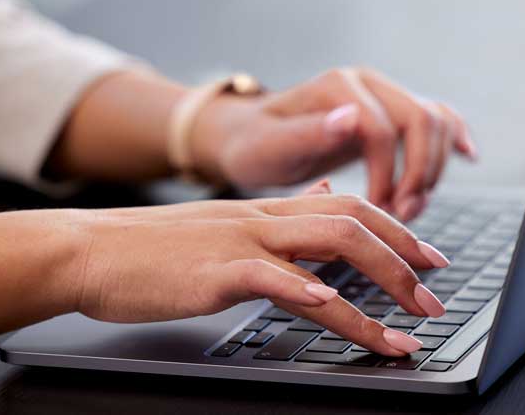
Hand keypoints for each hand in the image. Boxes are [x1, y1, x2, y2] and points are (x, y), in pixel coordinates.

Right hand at [72, 181, 451, 355]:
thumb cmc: (151, 248)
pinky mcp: (214, 273)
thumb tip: (321, 198)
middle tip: (435, 294)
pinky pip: (271, 276)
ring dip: (378, 288)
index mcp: (264, 210)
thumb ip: (275, 217)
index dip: (397, 230)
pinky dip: (308, 291)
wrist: (89, 248)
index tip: (429, 259)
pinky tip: (331, 309)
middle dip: (405, 258)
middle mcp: (261, 219)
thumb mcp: (221, 223)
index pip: (347, 206)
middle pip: (353, 222)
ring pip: (328, 250)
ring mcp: (240, 243)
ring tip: (407, 327)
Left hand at [192, 67, 476, 220]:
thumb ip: (307, 134)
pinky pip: (437, 117)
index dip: (387, 175)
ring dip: (432, 169)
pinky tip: (467, 157)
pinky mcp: (392, 111)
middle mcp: (365, 83)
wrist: (252, 137)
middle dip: (419, 174)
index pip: (382, 128)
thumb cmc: (255, 146)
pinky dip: (454, 137)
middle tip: (403, 216)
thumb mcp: (269, 147)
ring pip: (434, 120)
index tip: (378, 211)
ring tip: (409, 209)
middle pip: (420, 119)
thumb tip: (351, 117)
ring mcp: (383, 93)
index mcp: (336, 87)